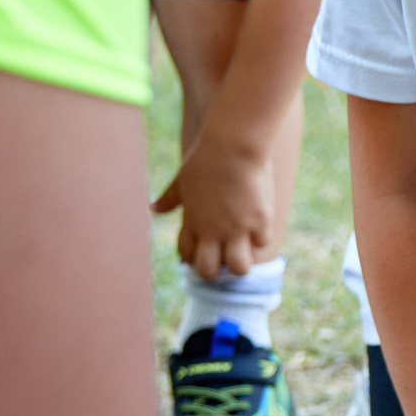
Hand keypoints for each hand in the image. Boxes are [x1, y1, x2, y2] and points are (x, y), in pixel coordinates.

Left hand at [153, 131, 277, 281]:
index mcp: (192, 221)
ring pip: (239, 267)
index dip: (192, 259)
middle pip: (209, 271)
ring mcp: (237, 227)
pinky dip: (261, 238)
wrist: (234, 144)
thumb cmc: (206, 157)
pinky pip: (262, 243)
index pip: (186, 255)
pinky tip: (259, 225)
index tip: (201, 251)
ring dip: (241, 262)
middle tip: (222, 256)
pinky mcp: (260, 219)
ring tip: (243, 248)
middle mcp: (213, 230)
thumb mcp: (182, 179)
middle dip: (215, 270)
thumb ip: (169, 198)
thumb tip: (152, 208)